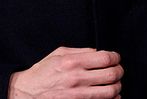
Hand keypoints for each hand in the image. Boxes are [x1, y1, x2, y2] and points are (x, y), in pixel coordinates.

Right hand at [8, 46, 122, 97]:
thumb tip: (98, 52)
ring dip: (117, 86)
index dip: (115, 57)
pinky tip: (110, 96)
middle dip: (119, 71)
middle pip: (112, 74)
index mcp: (72, 62)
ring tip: (115, 84)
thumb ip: (80, 51)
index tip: (115, 58)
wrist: (27, 93)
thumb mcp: (58, 54)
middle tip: (118, 70)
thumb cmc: (43, 72)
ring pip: (111, 92)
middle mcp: (76, 79)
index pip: (105, 58)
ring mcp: (78, 95)